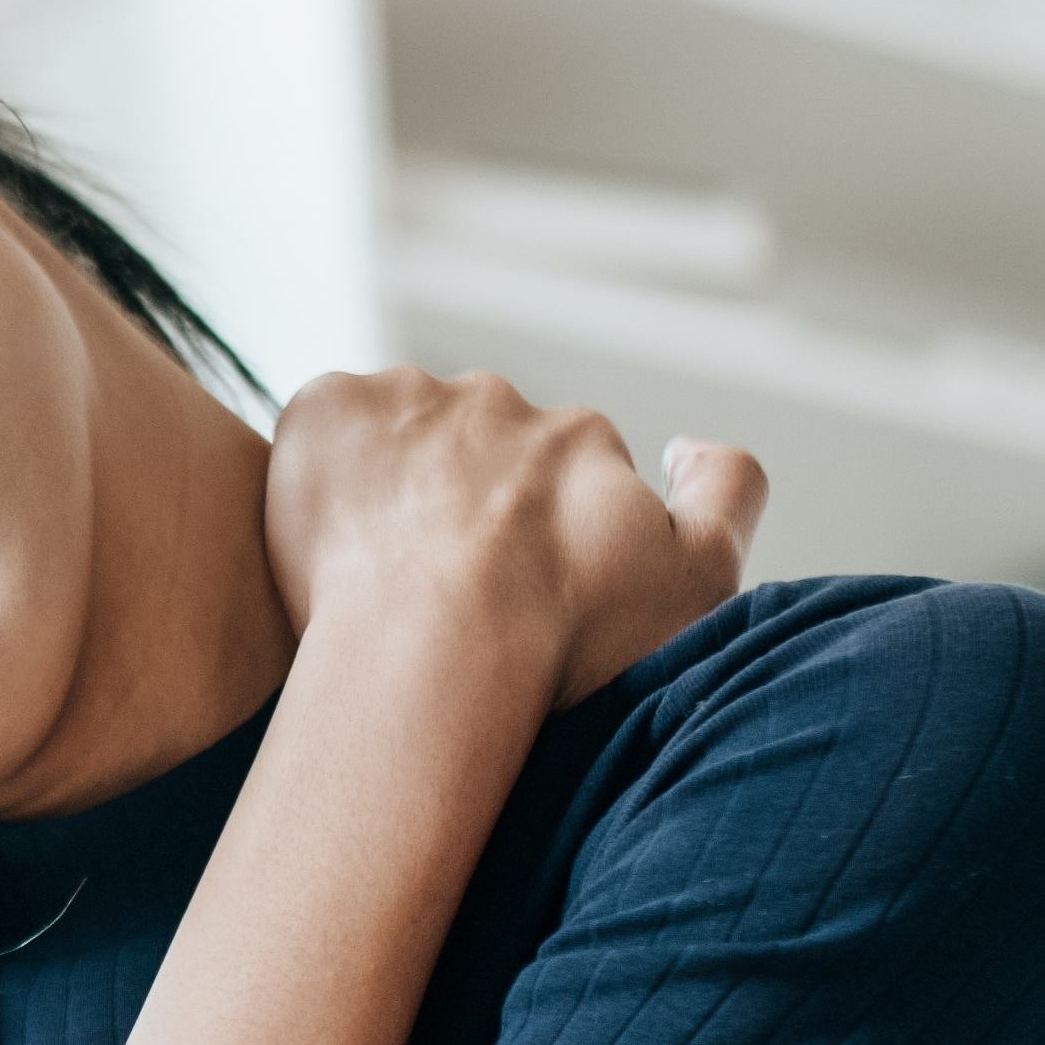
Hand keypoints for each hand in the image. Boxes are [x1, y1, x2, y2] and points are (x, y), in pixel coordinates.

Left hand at [262, 369, 768, 717]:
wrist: (443, 645)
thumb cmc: (570, 635)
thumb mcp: (703, 578)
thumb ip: (729, 491)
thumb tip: (688, 444)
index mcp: (579, 440)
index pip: (550, 473)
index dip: (522, 537)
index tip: (495, 594)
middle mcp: (498, 402)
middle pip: (466, 448)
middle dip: (451, 505)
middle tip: (423, 593)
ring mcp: (407, 399)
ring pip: (390, 433)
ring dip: (383, 484)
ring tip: (366, 574)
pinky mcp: (326, 408)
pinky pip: (319, 422)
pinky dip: (315, 466)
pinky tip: (322, 537)